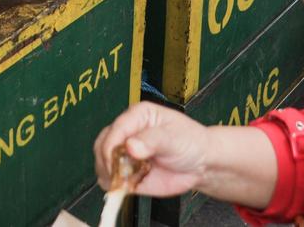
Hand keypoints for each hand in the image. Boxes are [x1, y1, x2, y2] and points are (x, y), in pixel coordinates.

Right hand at [94, 103, 211, 197]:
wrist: (201, 165)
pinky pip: (111, 180)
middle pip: (103, 145)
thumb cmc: (191, 143)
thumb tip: (131, 146)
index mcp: (138, 116)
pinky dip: (115, 186)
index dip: (112, 146)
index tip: (114, 162)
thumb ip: (153, 140)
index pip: (115, 129)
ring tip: (129, 181)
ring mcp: (126, 153)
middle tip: (121, 175)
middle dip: (108, 162)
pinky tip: (128, 186)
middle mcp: (128, 133)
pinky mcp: (128, 173)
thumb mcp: (174, 138)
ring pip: (103, 163)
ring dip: (110, 175)